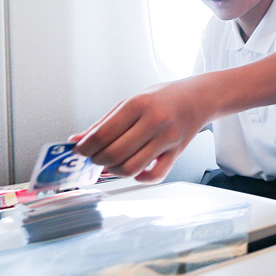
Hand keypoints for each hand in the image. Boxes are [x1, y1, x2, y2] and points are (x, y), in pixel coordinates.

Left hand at [72, 80, 209, 182]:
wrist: (198, 98)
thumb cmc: (164, 98)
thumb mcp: (131, 101)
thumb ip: (104, 122)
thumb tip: (77, 140)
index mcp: (138, 104)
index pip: (103, 133)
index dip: (85, 147)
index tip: (79, 151)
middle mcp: (154, 121)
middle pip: (115, 153)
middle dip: (97, 160)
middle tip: (94, 157)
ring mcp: (167, 138)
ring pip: (131, 167)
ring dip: (114, 171)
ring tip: (112, 163)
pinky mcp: (177, 153)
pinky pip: (155, 175)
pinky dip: (140, 177)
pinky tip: (134, 169)